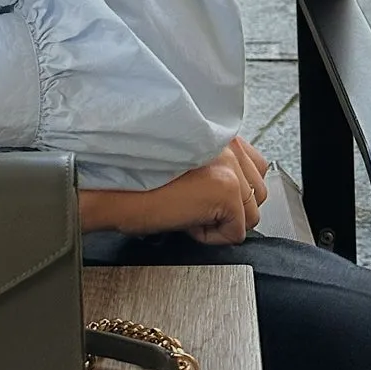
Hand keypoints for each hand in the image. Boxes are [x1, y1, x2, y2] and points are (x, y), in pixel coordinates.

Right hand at [78, 137, 269, 246]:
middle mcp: (228, 144)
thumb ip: (214, 164)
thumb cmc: (137, 180)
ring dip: (221, 222)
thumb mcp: (184, 161)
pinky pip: (236, 233)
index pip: (256, 167)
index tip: (203, 195)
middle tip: (191, 203)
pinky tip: (185, 219)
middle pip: (258, 194)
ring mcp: (231, 166)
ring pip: (251, 216)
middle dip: (230, 208)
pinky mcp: (228, 191)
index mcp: (219, 133)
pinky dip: (210, 236)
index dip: (232, 191)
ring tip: (187, 210)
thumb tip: (235, 194)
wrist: (112, 189)